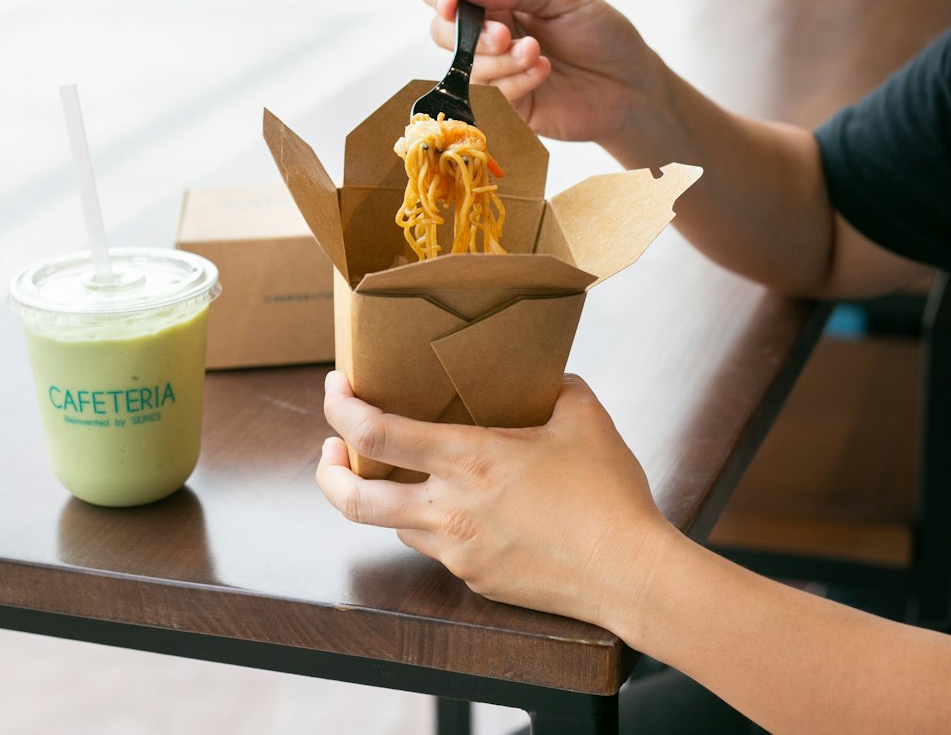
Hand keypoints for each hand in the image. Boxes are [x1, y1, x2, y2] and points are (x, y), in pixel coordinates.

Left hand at [316, 370, 675, 630]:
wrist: (631, 573)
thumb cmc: (608, 493)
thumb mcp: (583, 416)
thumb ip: (556, 387)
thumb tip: (546, 376)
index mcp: (468, 460)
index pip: (376, 433)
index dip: (341, 408)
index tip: (335, 387)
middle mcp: (450, 509)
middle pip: (352, 499)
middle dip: (327, 471)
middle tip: (330, 447)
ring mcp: (458, 552)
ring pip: (393, 525)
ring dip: (384, 495)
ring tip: (403, 473)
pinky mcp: (475, 580)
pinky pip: (436, 547)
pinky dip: (432, 522)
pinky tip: (463, 508)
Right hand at [419, 0, 669, 149]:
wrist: (630, 84)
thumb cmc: (600, 34)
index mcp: (496, 1)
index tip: (453, 1)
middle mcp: (487, 36)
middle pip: (441, 32)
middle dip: (471, 34)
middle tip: (506, 35)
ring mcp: (495, 73)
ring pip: (466, 68)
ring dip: (500, 60)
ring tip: (538, 54)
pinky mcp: (506, 108)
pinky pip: (489, 96)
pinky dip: (514, 81)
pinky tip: (543, 71)